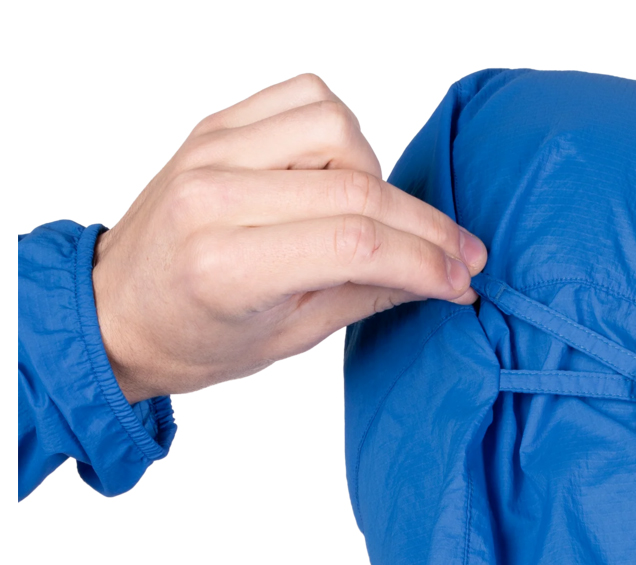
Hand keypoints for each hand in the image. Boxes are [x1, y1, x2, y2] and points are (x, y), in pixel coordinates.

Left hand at [93, 74, 487, 402]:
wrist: (119, 308)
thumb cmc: (197, 337)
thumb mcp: (290, 338)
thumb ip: (366, 297)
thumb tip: (440, 277)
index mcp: (227, 266)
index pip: (353, 244)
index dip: (423, 259)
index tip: (461, 278)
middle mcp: (215, 196)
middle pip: (355, 188)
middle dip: (424, 227)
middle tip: (460, 256)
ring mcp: (213, 151)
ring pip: (336, 128)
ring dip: (376, 175)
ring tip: (377, 218)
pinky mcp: (217, 125)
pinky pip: (304, 99)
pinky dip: (342, 133)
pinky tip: (344, 177)